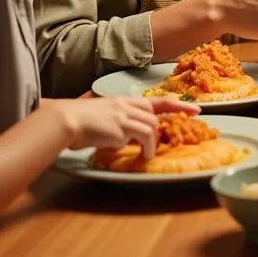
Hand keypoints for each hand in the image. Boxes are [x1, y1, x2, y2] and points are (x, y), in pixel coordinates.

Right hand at [59, 96, 198, 158]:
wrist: (63, 121)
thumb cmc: (75, 123)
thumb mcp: (101, 119)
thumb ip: (117, 125)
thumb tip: (124, 139)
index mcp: (121, 101)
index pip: (155, 101)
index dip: (177, 105)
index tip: (194, 109)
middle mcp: (125, 105)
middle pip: (155, 113)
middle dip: (172, 122)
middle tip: (182, 134)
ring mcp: (124, 115)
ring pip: (151, 126)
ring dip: (152, 143)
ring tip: (147, 154)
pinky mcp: (121, 127)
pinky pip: (143, 137)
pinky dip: (146, 147)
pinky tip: (141, 155)